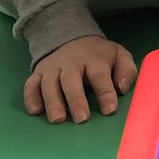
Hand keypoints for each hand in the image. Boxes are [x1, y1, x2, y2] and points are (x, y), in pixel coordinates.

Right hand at [23, 36, 137, 123]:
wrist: (71, 38)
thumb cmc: (98, 55)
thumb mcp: (119, 55)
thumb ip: (126, 70)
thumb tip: (122, 88)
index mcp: (94, 59)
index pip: (100, 75)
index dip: (105, 92)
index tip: (110, 110)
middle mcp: (71, 63)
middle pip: (71, 80)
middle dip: (76, 100)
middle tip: (81, 119)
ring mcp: (52, 68)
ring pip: (49, 84)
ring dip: (53, 101)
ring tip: (58, 119)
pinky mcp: (38, 74)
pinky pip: (31, 85)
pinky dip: (31, 98)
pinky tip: (36, 111)